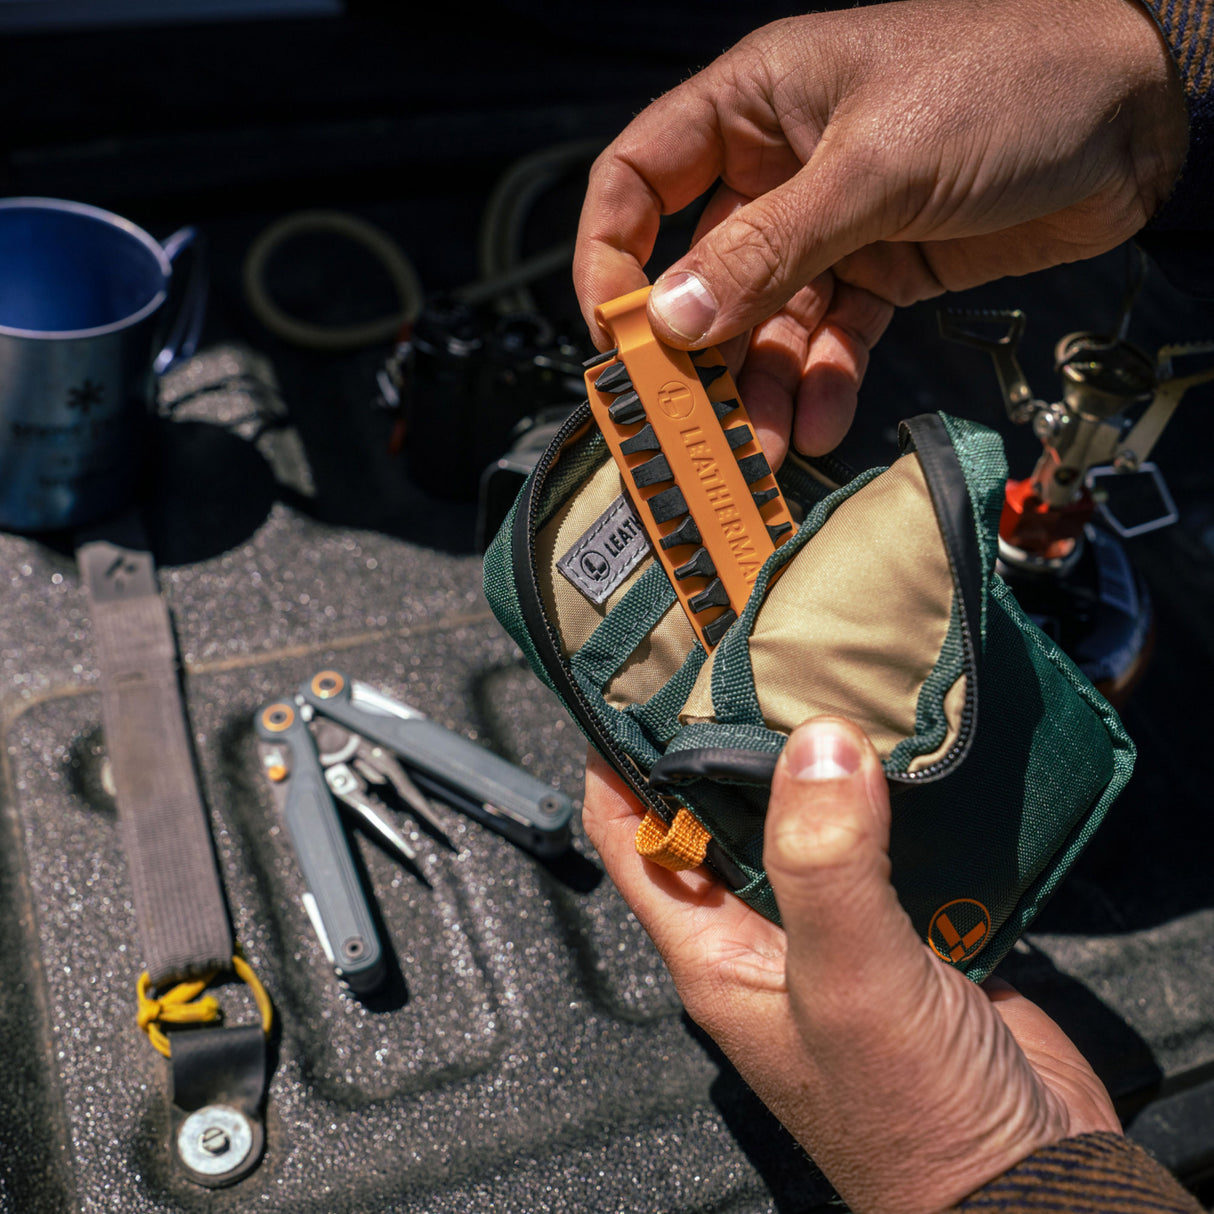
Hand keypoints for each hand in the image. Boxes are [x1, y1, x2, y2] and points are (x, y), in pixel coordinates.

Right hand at [574, 0, 1185, 464]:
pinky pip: (832, 339)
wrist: (1138, 113)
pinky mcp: (880, 272)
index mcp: (754, 106)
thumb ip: (767, 250)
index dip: (612, 260)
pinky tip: (822, 424)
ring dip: (762, 388)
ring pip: (767, 323)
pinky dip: (825, 383)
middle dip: (696, 354)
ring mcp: (830, 228)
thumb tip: (673, 319)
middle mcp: (779, 169)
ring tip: (761, 450)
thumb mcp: (872, 166)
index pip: (638, 182)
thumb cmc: (1010, 86)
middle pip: (702, 274)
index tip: (618, 337)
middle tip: (688, 425)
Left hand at [582, 718, 1119, 1213]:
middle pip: (719, 817)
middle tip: (746, 667)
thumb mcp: (848, 981)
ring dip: (811, 765)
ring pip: (804, 822)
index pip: (635, 838)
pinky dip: (889, 798)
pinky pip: (883, 844)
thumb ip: (823, 863)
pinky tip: (906, 754)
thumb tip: (815, 747)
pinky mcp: (908, 930)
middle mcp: (765, 936)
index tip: (639, 687)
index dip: (622, 761)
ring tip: (824, 689)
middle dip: (726, 745)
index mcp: (716, 952)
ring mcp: (836, 931)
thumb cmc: (916, 1124)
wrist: (1032, 1187)